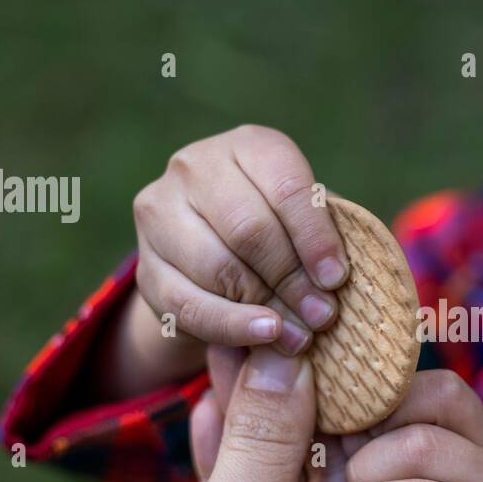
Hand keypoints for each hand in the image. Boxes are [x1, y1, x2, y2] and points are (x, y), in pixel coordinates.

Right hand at [133, 124, 349, 352]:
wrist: (220, 250)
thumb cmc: (284, 232)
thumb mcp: (306, 222)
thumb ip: (320, 242)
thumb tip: (331, 281)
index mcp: (249, 146)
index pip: (285, 187)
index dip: (315, 237)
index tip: (336, 278)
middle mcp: (195, 167)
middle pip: (249, 230)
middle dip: (292, 279)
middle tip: (322, 315)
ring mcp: (160, 213)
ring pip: (217, 267)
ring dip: (265, 307)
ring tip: (301, 333)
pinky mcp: (146, 266)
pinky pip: (188, 305)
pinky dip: (231, 326)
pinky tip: (264, 335)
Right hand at [165, 343, 427, 481]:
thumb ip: (266, 441)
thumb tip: (283, 359)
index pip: (379, 470)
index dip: (347, 403)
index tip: (323, 352)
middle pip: (327, 472)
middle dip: (292, 405)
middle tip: (271, 344)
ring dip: (252, 426)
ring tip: (230, 359)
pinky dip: (227, 468)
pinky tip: (207, 412)